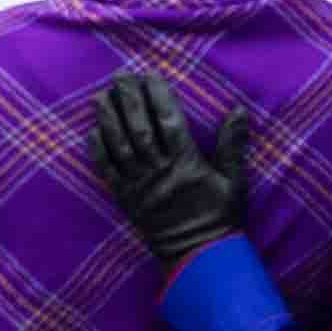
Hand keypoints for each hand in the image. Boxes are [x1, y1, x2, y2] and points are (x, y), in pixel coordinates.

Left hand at [87, 64, 255, 270]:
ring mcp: (140, 186)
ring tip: (101, 96)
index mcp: (187, 164)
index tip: (152, 75)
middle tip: (120, 75)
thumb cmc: (220, 215)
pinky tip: (93, 131)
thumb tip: (239, 110)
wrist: (199, 255)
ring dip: (108, 119)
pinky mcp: (126, 200)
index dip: (159, 96)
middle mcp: (160, 172)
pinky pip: (108, 173)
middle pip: (140, 128)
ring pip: (119, 147)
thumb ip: (233, 144)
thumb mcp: (234, 180)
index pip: (170, 122)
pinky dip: (99, 151)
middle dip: (129, 99)